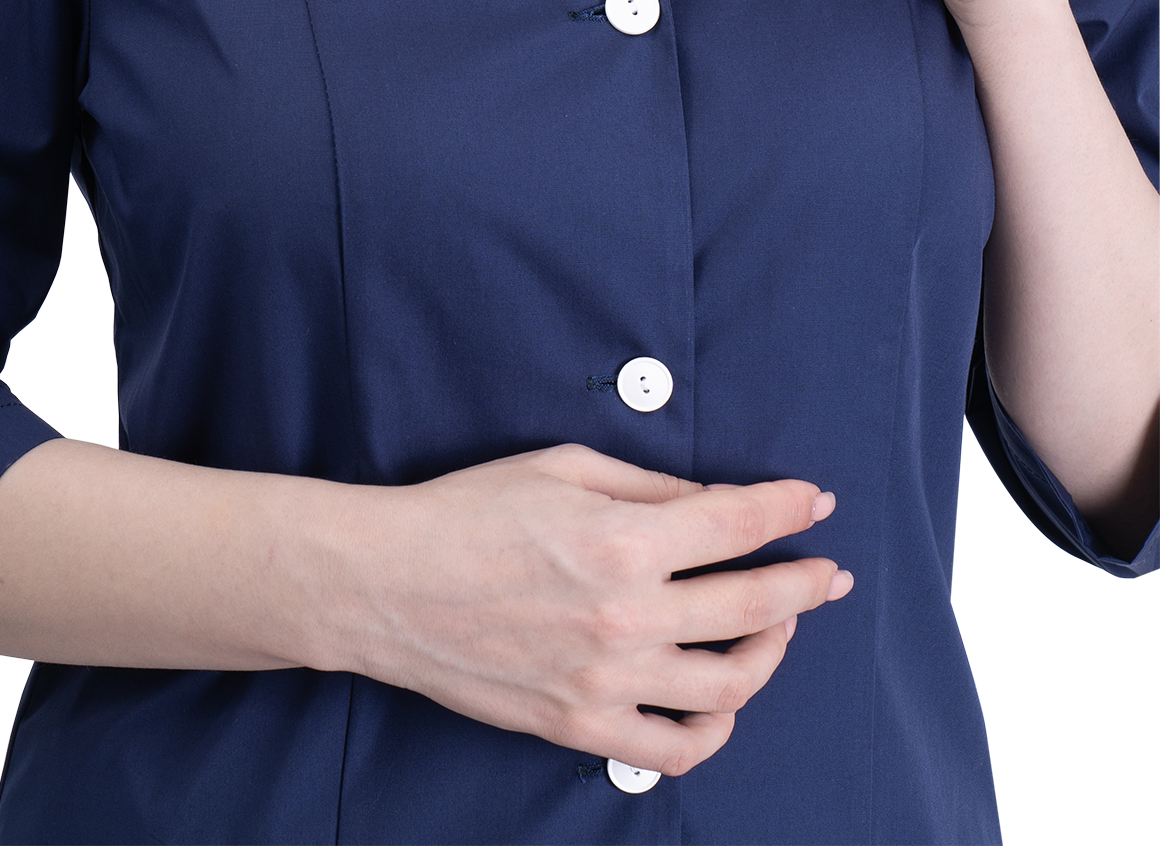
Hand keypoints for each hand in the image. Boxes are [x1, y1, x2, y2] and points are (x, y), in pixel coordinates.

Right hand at [305, 443, 849, 776]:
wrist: (388, 584)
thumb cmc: (467, 512)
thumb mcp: (564, 468)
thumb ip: (650, 487)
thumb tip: (713, 501)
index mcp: (624, 539)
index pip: (739, 524)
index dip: (789, 508)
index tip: (814, 502)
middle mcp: (626, 614)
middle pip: (756, 605)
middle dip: (808, 584)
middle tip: (829, 573)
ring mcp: (606, 679)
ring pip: (730, 683)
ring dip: (772, 652)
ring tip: (778, 630)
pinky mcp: (579, 724)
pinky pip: (674, 749)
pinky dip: (715, 730)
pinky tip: (723, 700)